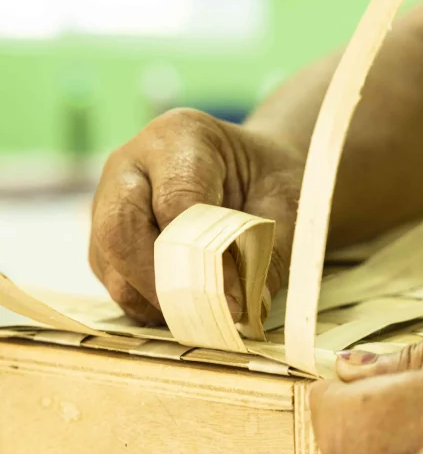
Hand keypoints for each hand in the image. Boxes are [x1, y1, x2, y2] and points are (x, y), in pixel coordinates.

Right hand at [90, 108, 303, 322]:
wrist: (252, 173)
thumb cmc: (268, 181)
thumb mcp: (287, 204)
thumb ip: (272, 251)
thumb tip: (251, 304)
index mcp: (179, 136)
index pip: (175, 203)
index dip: (201, 257)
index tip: (233, 299)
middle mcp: (130, 163)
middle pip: (120, 228)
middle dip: (161, 282)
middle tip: (203, 316)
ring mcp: (108, 199)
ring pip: (109, 260)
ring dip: (151, 298)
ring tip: (199, 316)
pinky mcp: (104, 237)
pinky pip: (111, 277)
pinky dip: (145, 303)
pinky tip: (184, 309)